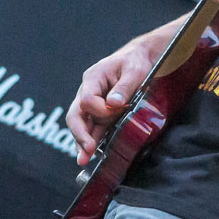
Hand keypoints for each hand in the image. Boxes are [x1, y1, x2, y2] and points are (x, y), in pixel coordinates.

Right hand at [64, 39, 154, 165]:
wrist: (142, 58)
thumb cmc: (136, 61)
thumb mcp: (135, 70)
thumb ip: (124, 87)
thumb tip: (113, 104)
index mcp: (93, 78)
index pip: (87, 100)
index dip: (100, 110)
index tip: (118, 110)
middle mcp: (88, 91)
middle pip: (76, 115)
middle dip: (80, 134)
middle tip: (87, 150)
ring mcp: (93, 103)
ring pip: (82, 124)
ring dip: (83, 142)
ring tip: (84, 160)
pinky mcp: (100, 112)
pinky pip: (93, 127)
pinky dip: (91, 139)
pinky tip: (90, 154)